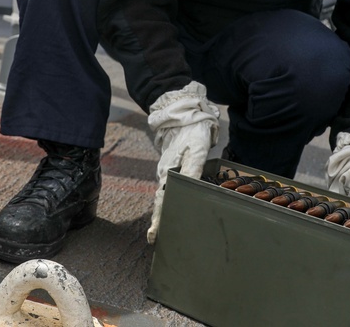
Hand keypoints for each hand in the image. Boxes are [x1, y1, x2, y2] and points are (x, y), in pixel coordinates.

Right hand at [145, 81, 218, 242]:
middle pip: (161, 201)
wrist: (185, 112)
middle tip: (157, 237)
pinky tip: (174, 203)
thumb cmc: (192, 131)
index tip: (153, 237)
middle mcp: (165, 173)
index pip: (161, 202)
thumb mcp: (196, 151)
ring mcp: (168, 168)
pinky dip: (169, 197)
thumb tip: (189, 191)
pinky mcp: (174, 164)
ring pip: (165, 193)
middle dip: (159, 219)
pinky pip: (169, 186)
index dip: (158, 220)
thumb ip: (193, 170)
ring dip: (164, 209)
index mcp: (168, 173)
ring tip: (164, 226)